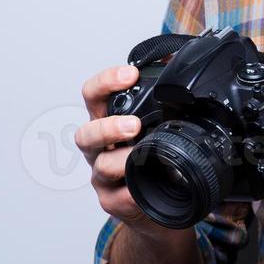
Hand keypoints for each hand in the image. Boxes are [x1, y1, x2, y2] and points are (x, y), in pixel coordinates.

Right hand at [75, 64, 167, 237]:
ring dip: (121, 160)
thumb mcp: (159, 123)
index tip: (129, 74)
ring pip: (101, 166)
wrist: (162, 202)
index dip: (106, 82)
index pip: (94, 96)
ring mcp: (103, 175)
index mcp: (109, 121)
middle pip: (86, 133)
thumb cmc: (156, 158)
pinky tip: (142, 188)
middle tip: (133, 125)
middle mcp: (101, 148)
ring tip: (140, 156)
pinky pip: (118, 197)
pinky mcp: (112, 201)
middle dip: (108, 127)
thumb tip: (177, 60)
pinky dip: (131, 192)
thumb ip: (163, 95)